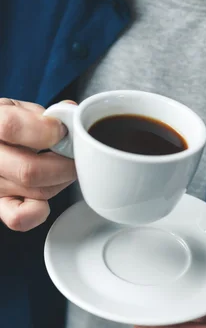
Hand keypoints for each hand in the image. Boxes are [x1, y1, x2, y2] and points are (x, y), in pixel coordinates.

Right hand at [0, 98, 76, 230]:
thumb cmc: (7, 125)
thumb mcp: (19, 108)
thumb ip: (44, 113)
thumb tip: (69, 113)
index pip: (11, 127)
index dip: (45, 130)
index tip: (62, 131)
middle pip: (29, 170)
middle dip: (65, 165)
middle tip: (76, 156)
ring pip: (36, 191)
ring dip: (61, 181)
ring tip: (64, 168)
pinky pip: (20, 218)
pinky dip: (40, 210)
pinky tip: (46, 193)